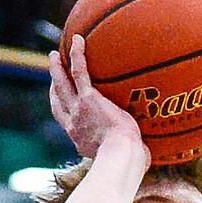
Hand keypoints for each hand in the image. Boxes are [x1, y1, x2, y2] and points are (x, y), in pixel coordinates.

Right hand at [50, 35, 148, 163]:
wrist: (122, 158)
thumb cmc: (130, 163)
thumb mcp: (126, 159)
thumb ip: (130, 153)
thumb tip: (146, 156)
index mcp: (81, 139)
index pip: (67, 122)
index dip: (62, 110)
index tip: (62, 101)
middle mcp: (74, 125)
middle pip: (58, 101)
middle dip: (54, 86)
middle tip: (54, 73)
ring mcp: (79, 111)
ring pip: (62, 84)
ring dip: (56, 68)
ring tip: (55, 53)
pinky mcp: (89, 99)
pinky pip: (79, 71)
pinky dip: (77, 55)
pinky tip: (78, 39)